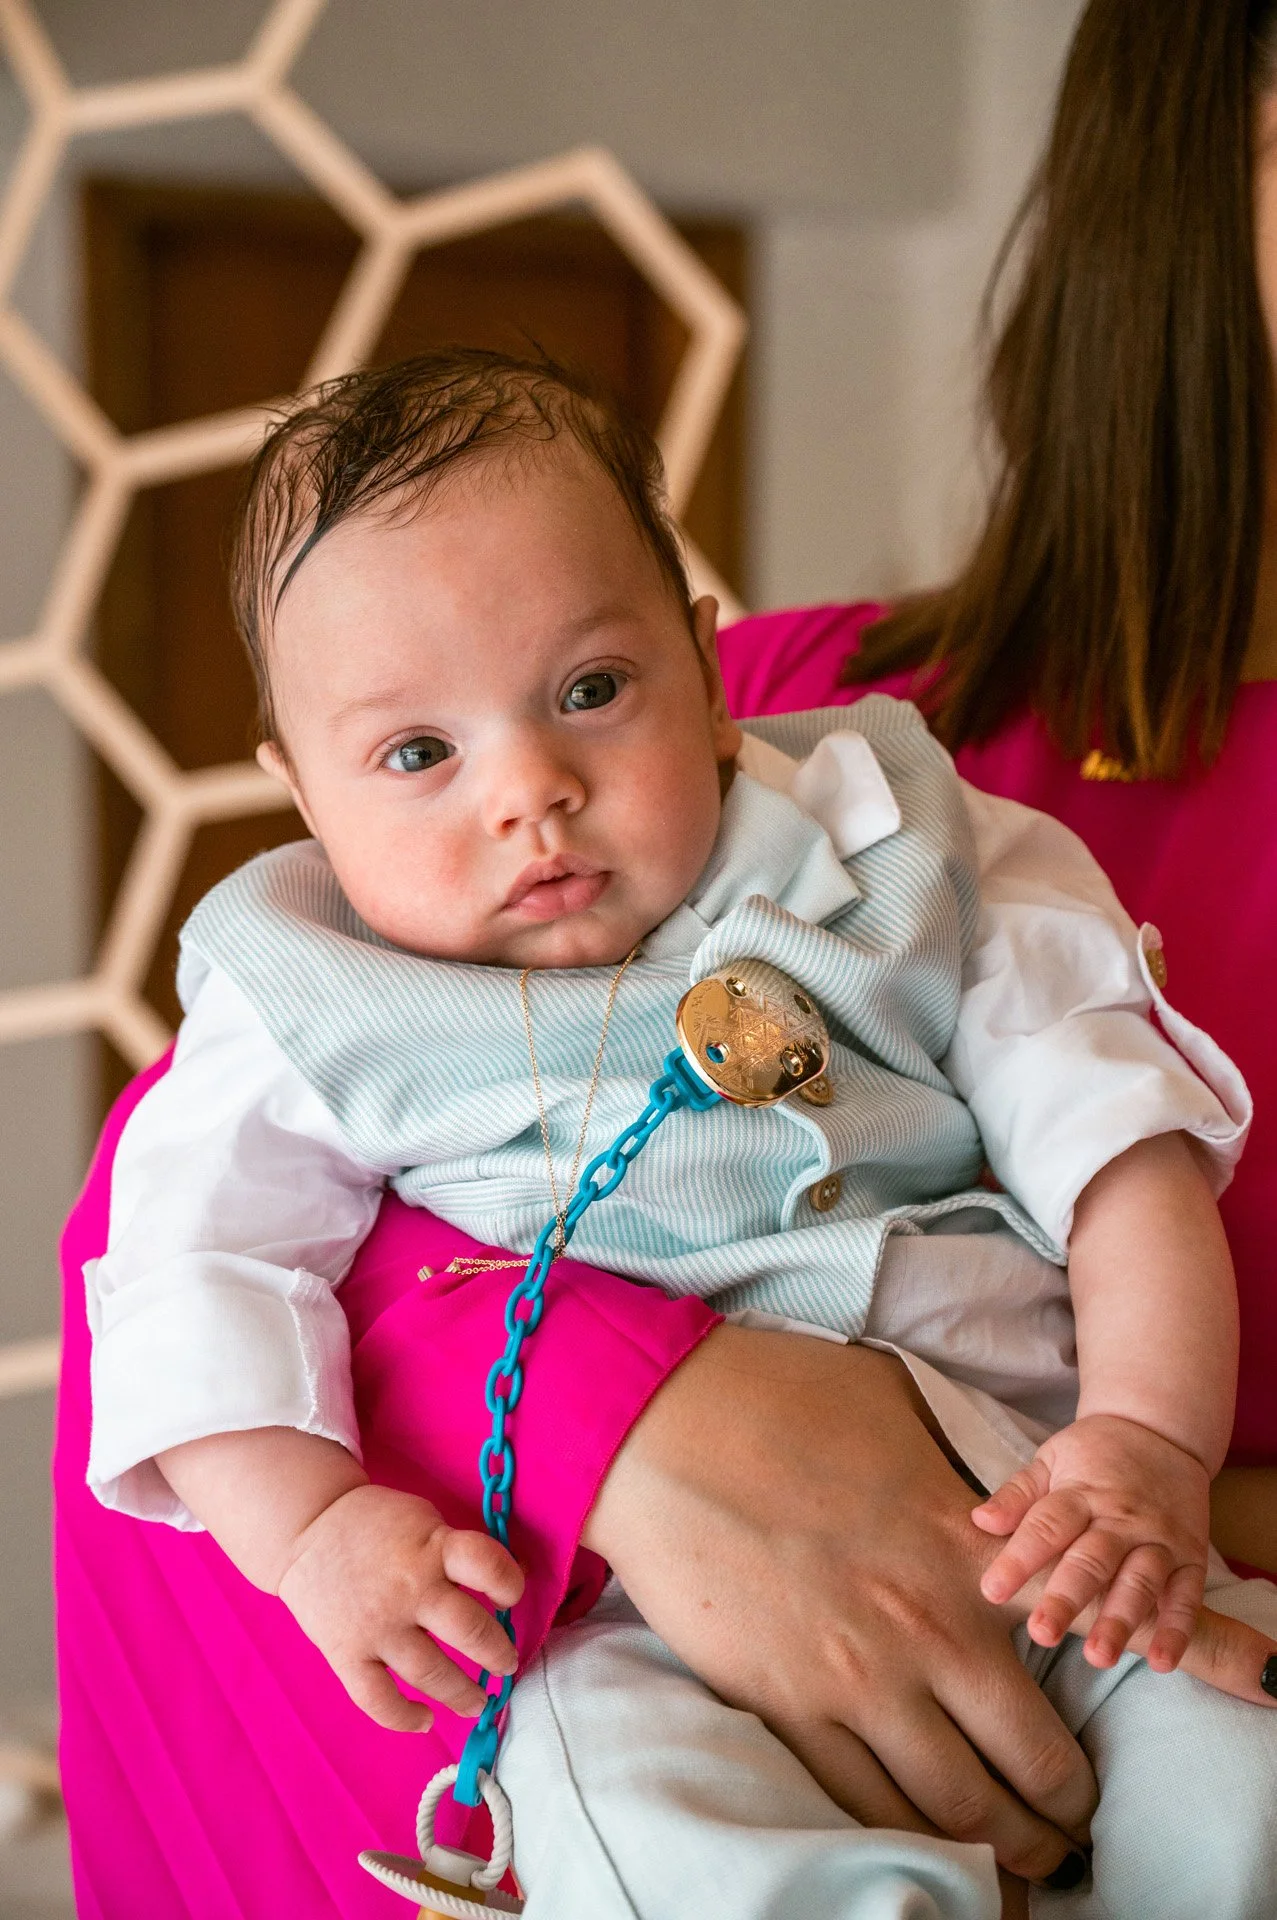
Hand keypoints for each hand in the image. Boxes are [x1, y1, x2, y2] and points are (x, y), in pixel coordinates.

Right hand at [277, 1483, 524, 1730]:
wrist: (307, 1529)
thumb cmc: (378, 1524)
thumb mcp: (426, 1521)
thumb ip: (459, 1552)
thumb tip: (510, 1581)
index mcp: (432, 1547)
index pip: (488, 1566)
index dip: (510, 1585)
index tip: (510, 1598)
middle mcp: (410, 1588)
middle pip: (469, 1630)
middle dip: (497, 1655)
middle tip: (505, 1664)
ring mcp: (377, 1626)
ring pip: (431, 1673)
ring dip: (462, 1695)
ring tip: (478, 1702)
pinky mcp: (346, 1653)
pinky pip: (378, 1699)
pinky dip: (404, 1718)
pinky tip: (425, 1720)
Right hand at [585, 1325, 1097, 1886]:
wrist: (666, 1429)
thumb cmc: (781, 1399)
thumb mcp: (899, 1412)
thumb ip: (948, 1477)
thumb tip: (980, 1506)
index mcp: (967, 1551)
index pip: (1072, 1641)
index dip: (1104, 1686)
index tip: (1105, 1711)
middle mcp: (932, 1632)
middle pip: (1033, 1762)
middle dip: (1062, 1812)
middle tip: (1071, 1831)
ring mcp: (859, 1682)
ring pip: (958, 1806)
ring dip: (1003, 1848)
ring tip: (1018, 1858)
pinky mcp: (787, 1708)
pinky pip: (865, 1803)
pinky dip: (909, 1838)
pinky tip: (928, 1845)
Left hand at [972, 1414, 1209, 1671]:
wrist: (1161, 1430)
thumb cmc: (1094, 1452)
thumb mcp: (1051, 1459)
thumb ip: (1017, 1494)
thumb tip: (980, 1521)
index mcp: (1080, 1492)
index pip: (1046, 1527)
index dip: (1018, 1559)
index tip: (991, 1591)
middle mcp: (1121, 1517)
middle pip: (1091, 1560)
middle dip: (1067, 1598)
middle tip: (1042, 1632)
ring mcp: (1159, 1538)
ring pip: (1139, 1581)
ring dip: (1120, 1619)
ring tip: (1098, 1656)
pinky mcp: (1190, 1556)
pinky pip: (1187, 1596)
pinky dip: (1177, 1629)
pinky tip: (1161, 1660)